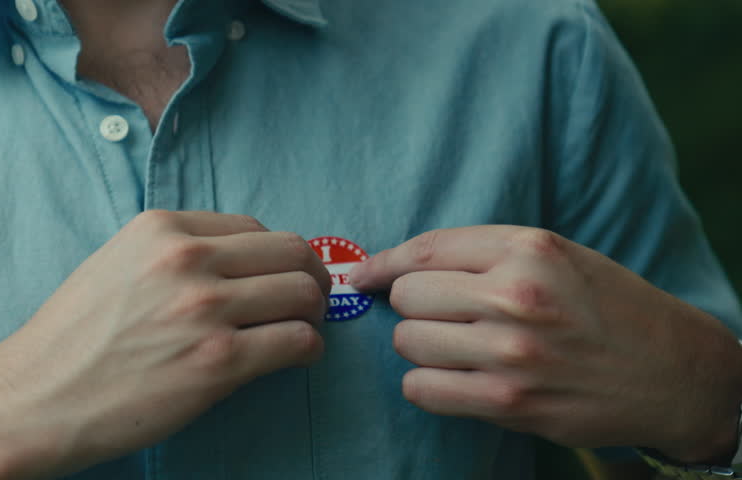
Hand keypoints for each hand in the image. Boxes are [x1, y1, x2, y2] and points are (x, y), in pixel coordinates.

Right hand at [0, 211, 329, 479]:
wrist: (35, 398)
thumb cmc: (72, 337)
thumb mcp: (117, 264)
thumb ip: (173, 252)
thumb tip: (234, 261)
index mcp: (162, 229)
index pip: (253, 227)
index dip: (275, 253)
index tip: (279, 274)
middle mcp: (187, 259)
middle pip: (289, 252)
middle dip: (308, 276)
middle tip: (308, 299)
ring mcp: (205, 309)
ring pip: (301, 293)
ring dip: (312, 312)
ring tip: (303, 328)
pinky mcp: (219, 361)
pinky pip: (297, 341)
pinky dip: (308, 348)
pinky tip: (296, 356)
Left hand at [350, 226, 741, 461]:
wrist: (672, 372)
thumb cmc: (608, 307)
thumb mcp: (557, 255)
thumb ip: (484, 253)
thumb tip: (396, 266)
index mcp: (529, 248)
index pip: (425, 250)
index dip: (384, 264)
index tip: (364, 276)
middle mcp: (518, 295)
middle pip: (409, 296)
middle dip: (414, 306)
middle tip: (442, 315)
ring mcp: (512, 352)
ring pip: (408, 342)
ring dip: (421, 347)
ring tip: (455, 347)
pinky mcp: (509, 402)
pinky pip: (422, 389)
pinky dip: (426, 385)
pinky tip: (452, 379)